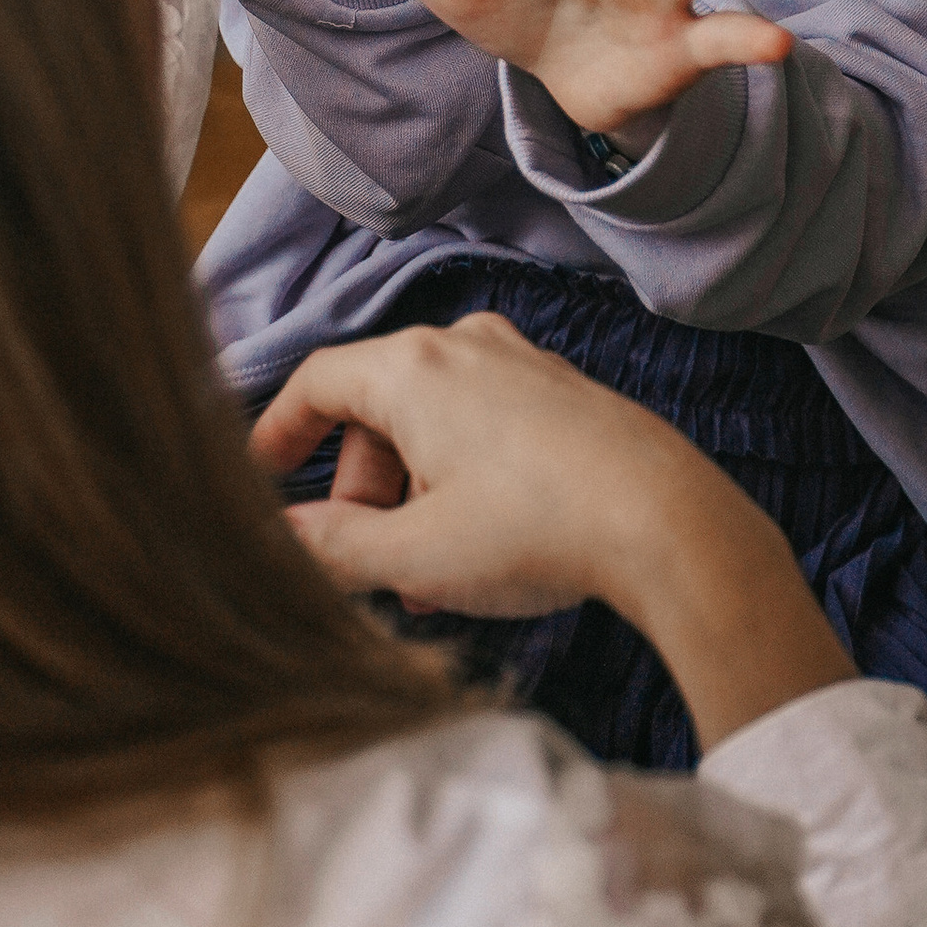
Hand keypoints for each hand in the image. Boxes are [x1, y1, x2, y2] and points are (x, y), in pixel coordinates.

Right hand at [251, 316, 851, 745]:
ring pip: (432, 424)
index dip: (277, 433)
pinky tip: (477, 551)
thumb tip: (279, 538)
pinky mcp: (563, 393)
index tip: (258, 479)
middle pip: (375, 410)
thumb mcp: (414, 554)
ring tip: (426, 580)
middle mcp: (464, 347)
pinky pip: (484, 426)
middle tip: (366, 564)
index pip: (315, 382)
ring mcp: (520, 364)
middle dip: (359, 491)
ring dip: (412, 496)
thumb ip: (332, 546)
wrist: (668, 522)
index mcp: (412, 369)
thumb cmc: (536, 530)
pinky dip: (460, 480)